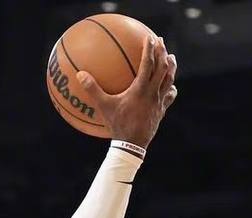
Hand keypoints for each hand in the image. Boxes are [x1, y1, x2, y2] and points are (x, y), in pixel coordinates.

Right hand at [74, 34, 176, 148]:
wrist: (132, 146)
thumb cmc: (117, 126)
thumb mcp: (104, 107)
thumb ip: (93, 90)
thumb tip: (80, 75)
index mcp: (140, 89)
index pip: (148, 63)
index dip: (149, 49)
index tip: (150, 37)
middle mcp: (153, 93)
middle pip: (162, 68)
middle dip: (162, 52)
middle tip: (160, 41)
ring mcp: (159, 103)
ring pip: (169, 80)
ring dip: (171, 67)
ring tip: (171, 57)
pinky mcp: (161, 112)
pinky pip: (169, 96)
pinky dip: (170, 88)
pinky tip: (170, 86)